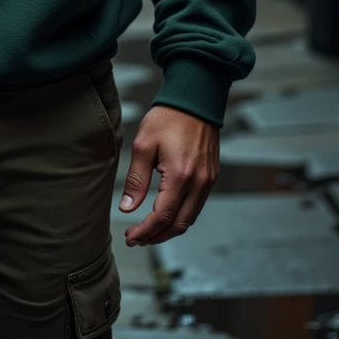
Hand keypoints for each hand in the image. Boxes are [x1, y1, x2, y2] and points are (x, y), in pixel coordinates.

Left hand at [117, 104, 218, 245]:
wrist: (195, 100)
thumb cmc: (168, 118)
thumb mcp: (144, 145)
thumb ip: (136, 179)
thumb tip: (127, 208)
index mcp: (181, 176)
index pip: (163, 216)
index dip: (146, 231)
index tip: (131, 237)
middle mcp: (199, 182)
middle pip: (179, 224)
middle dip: (157, 236)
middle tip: (138, 239)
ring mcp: (208, 180)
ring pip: (190, 218)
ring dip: (170, 229)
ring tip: (149, 231)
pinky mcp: (211, 176)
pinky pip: (197, 205)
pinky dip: (182, 216)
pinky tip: (167, 214)